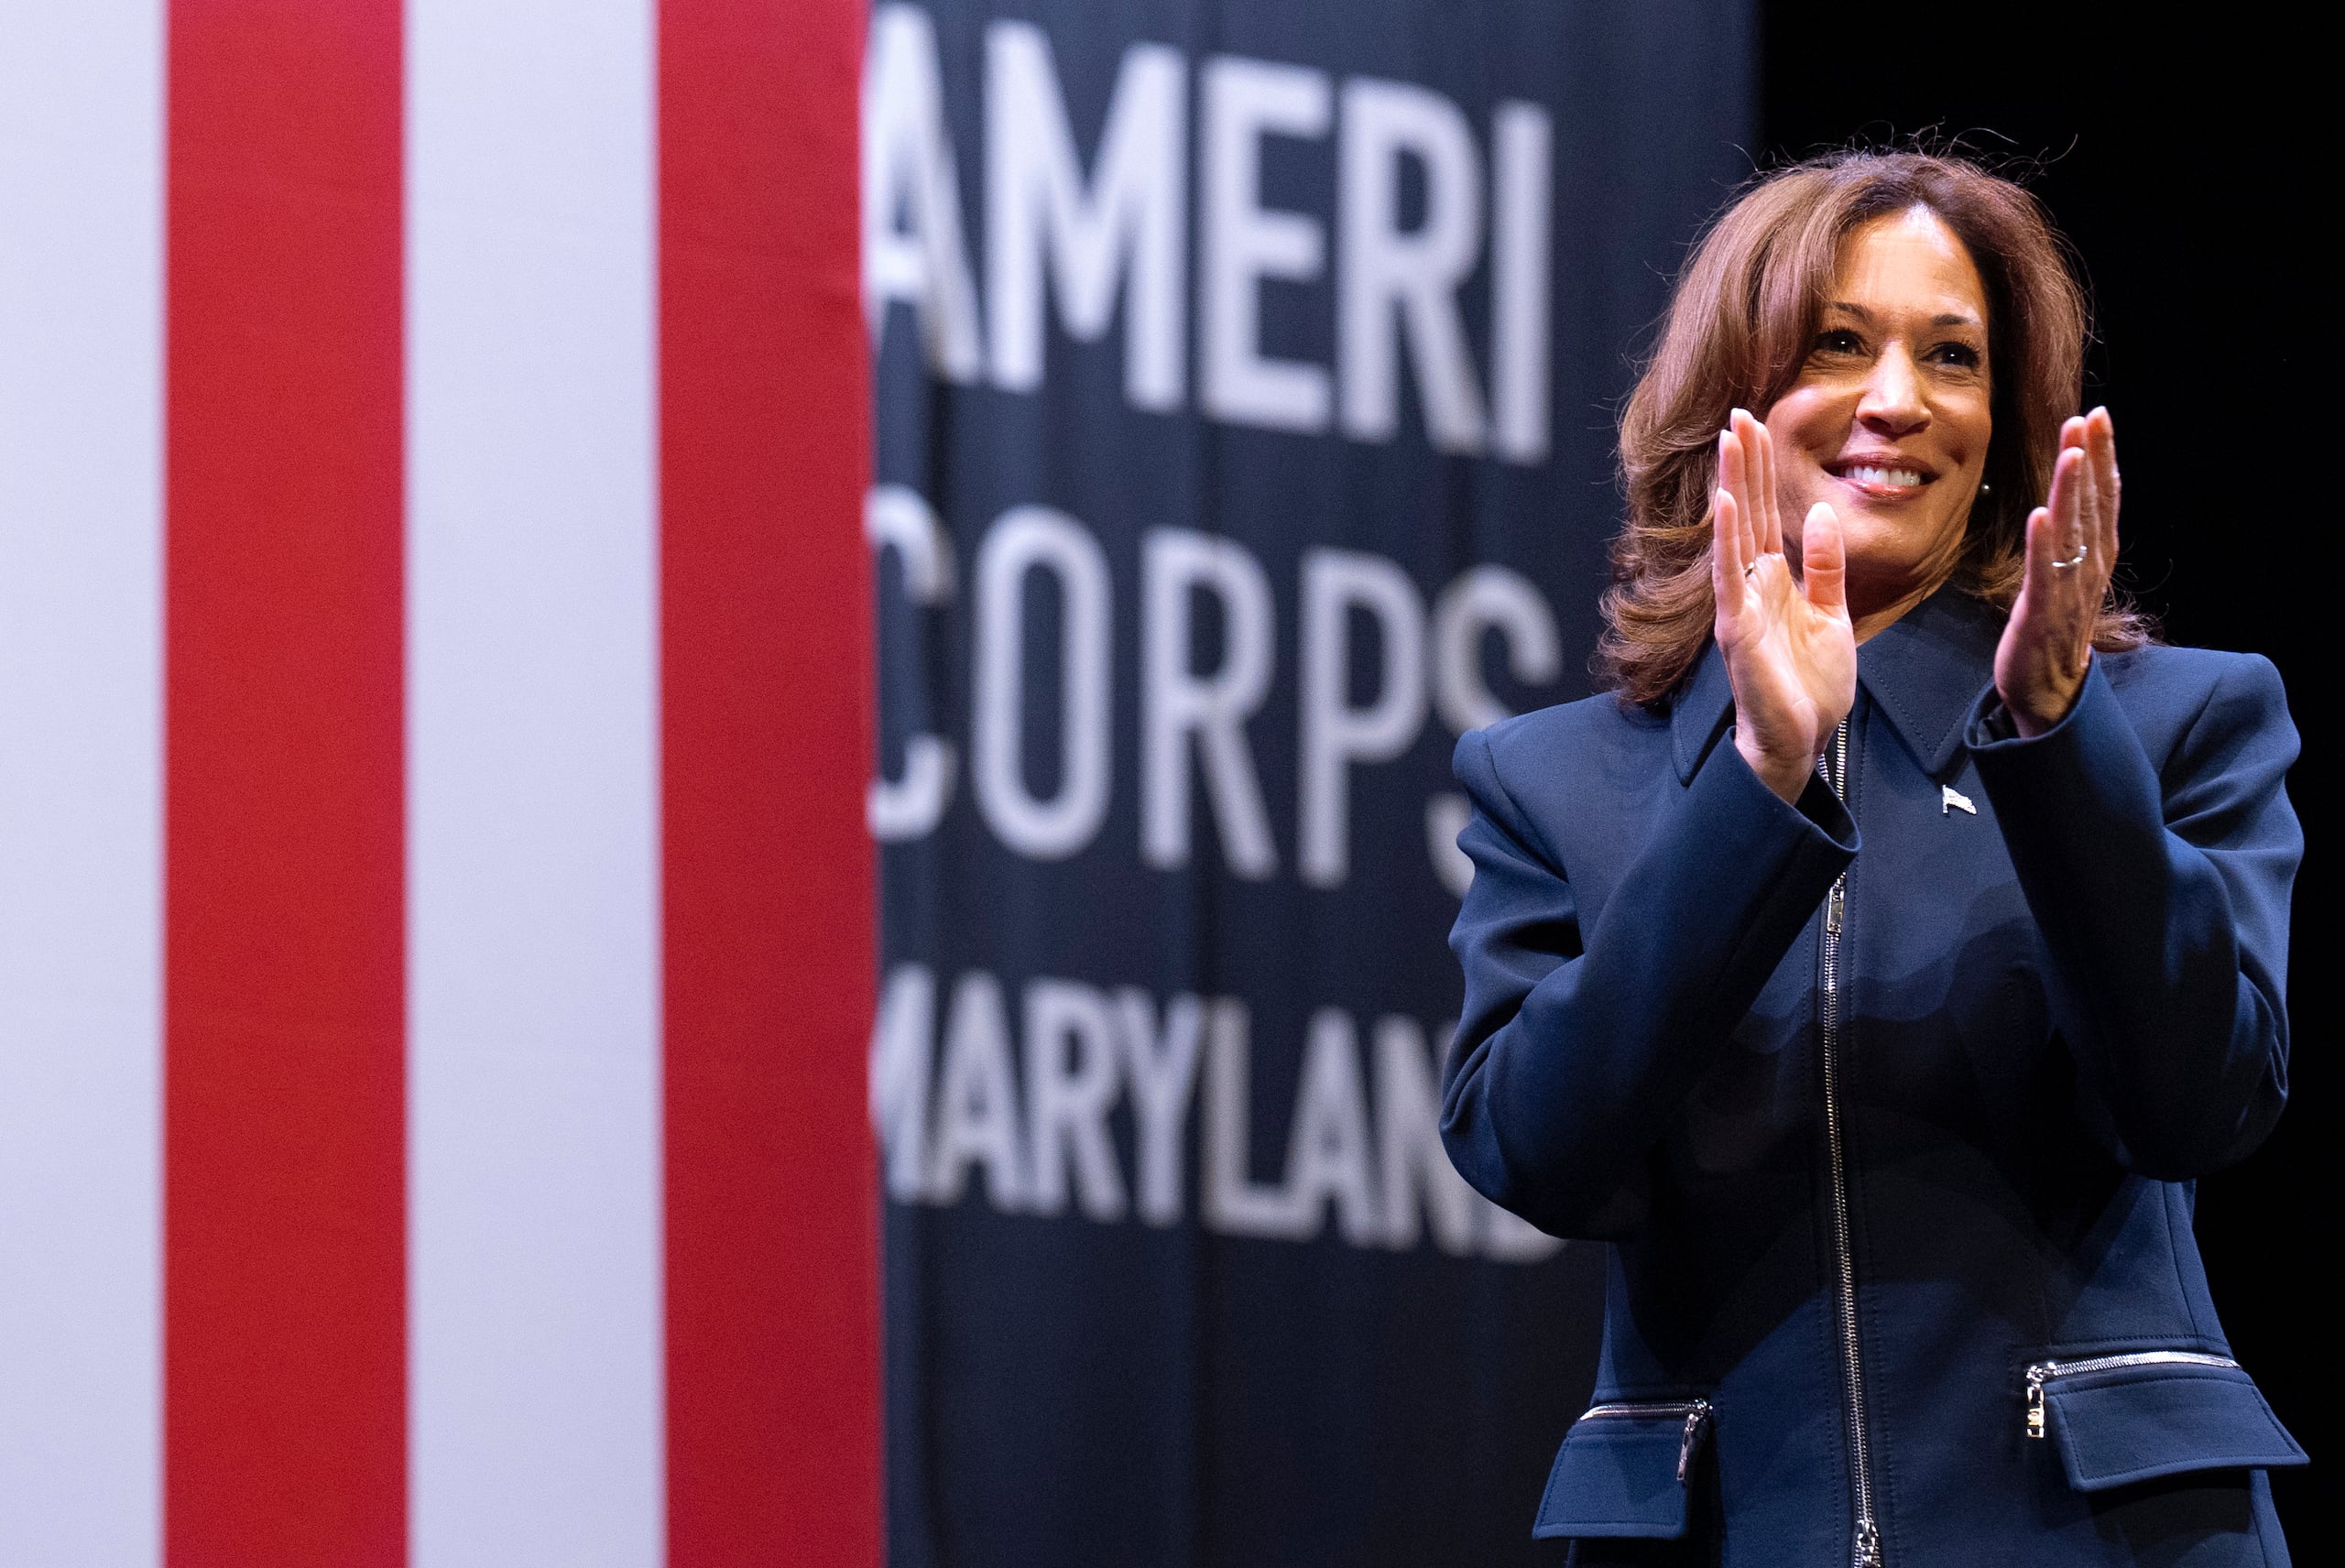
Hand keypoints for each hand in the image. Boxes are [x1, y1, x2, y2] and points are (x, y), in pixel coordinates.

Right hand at [1712, 409, 1856, 802]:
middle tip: (1739, 413)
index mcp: (1775, 580)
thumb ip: (1827, 567)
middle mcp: (1752, 585)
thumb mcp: (1832, 614)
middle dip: (1745, 463)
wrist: (1802, 741)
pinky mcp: (1739, 631)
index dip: (1763, 469)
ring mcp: (1742, 606)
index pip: (1767, 513)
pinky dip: (1728, 541)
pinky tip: (1727, 504)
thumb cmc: (1811, 687)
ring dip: (1733, 485)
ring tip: (1730, 441)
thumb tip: (1827, 513)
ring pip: (1735, 534)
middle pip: (1749, 511)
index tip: (1758, 424)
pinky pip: (1731, 578)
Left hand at [1995, 408, 2117, 735]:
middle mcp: (2089, 567)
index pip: (2104, 497)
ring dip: (2072, 492)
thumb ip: (2073, 536)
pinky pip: (2045, 573)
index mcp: (2096, 556)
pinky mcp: (2043, 613)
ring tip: (2071, 453)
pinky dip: (2044, 544)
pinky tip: (2040, 515)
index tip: (2098, 417)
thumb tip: (2070, 492)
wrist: (2050, 691)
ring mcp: (2069, 590)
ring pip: (2073, 532)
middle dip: (2090, 460)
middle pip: (2093, 505)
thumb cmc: (2055, 628)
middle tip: (2088, 418)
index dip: (2102, 457)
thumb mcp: (2068, 573)